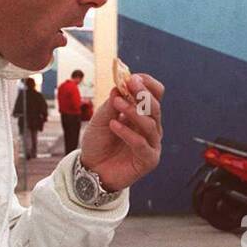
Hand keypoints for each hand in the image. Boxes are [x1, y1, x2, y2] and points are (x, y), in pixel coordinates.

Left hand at [79, 72, 164, 190]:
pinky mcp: (148, 160)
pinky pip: (142, 144)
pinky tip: (114, 124)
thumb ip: (112, 105)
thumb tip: (119, 86)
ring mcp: (151, 143)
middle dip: (143, 94)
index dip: (147, 84)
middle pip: (155, 107)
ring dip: (134, 111)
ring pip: (150, 124)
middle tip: (130, 83)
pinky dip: (128, 133)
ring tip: (117, 103)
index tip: (133, 77)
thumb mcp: (100, 119)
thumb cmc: (98, 143)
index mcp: (142, 114)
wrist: (91, 169)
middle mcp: (150, 127)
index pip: (154, 94)